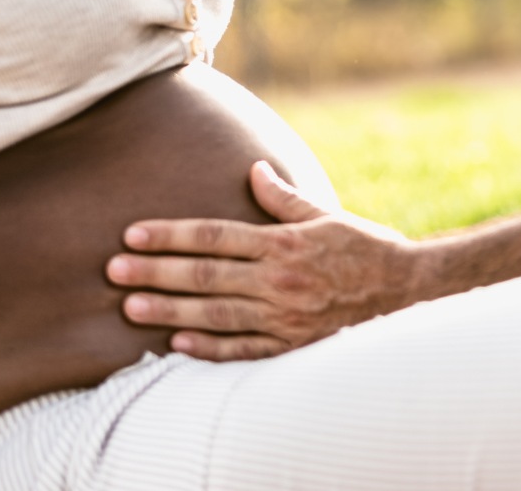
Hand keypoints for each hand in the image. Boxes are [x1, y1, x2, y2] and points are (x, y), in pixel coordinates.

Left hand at [107, 160, 419, 360]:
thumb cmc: (363, 248)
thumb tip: (254, 168)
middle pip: (206, 275)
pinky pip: (244, 350)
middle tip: (113, 270)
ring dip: (170, 310)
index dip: (171, 235)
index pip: (215, 237)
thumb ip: (284, 198)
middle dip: (156, 272)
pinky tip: (176, 344)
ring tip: (130, 307)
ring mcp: (284, 316)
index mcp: (284, 243)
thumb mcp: (325, 215)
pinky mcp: (291, 346)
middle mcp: (279, 279)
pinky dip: (209, 349)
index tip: (133, 234)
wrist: (407, 292)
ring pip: (216, 314)